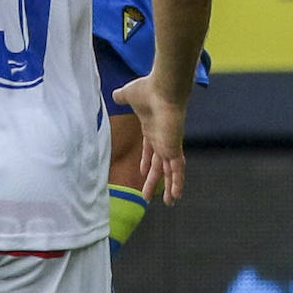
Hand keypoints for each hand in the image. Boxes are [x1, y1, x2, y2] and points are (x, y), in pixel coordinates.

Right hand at [111, 76, 186, 204]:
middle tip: (149, 196)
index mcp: (152, 129)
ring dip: (168, 187)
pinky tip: (176, 196)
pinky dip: (177, 182)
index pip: (150, 150)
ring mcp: (169, 145)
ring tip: (170, 204)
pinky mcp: (174, 148)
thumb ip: (122, 97)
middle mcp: (162, 140)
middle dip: (154, 180)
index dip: (147, 162)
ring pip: (169, 171)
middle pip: (158, 165)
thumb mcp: (128, 95)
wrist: (164, 89)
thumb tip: (115, 94)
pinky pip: (177, 170)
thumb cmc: (147, 90)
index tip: (144, 173)